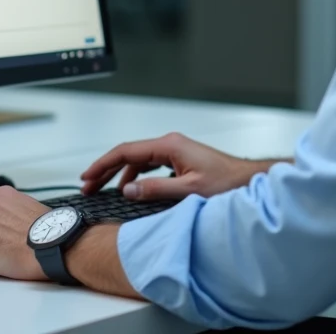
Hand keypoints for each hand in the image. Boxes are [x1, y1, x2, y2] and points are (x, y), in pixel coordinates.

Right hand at [81, 132, 278, 200]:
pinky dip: (136, 176)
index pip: (126, 151)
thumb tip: (127, 190)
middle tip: (88, 186)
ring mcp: (176, 151)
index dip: (103, 164)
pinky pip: (150, 165)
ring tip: (105, 190)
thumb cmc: (226, 184)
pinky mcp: (180, 160)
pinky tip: (132, 189)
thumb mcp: (188, 191)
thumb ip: (155, 190)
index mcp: (169, 145)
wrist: (248, 181)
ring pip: (139, 160)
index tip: (87, 177)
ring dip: (120, 175)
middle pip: (129, 154)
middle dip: (106, 170)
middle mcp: (170, 144)